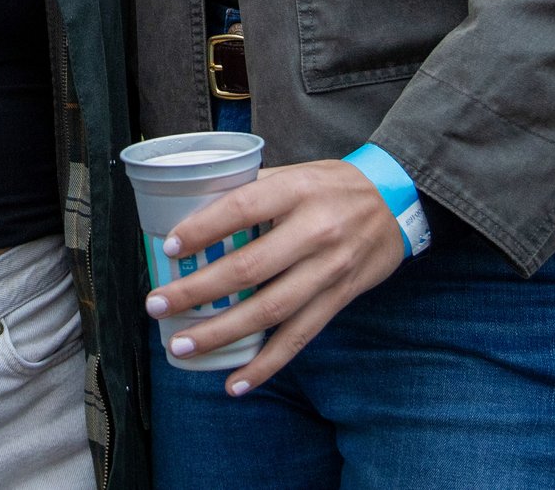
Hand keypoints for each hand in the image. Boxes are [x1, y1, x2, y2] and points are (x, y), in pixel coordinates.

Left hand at [146, 159, 405, 394]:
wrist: (397, 201)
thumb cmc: (332, 185)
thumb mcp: (294, 172)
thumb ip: (251, 189)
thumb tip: (191, 209)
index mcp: (296, 192)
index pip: (242, 209)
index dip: (203, 229)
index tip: (170, 248)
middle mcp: (314, 232)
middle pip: (249, 269)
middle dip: (197, 291)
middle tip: (158, 304)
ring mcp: (329, 271)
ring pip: (269, 311)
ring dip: (222, 333)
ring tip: (183, 346)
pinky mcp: (339, 299)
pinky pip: (299, 337)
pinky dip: (266, 364)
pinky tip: (236, 382)